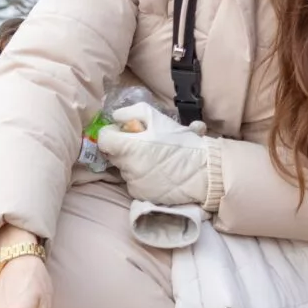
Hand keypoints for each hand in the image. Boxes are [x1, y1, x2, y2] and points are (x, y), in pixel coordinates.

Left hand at [96, 105, 210, 206]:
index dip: (112, 134)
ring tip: (154, 158)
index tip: (124, 133)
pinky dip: (140, 178)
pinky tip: (157, 172)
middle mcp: (126, 167)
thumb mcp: (157, 117)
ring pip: (124, 169)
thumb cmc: (181, 142)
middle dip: (124, 148)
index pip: (104, 140)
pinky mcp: (140, 195)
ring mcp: (132, 183)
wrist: (203, 171)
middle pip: (113, 155)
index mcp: (128, 147)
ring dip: (133, 163)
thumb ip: (131, 113)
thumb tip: (116, 118)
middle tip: (143, 144)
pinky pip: (133, 183)